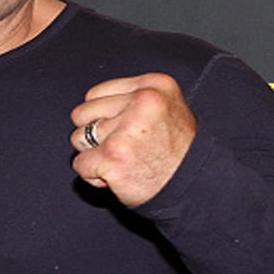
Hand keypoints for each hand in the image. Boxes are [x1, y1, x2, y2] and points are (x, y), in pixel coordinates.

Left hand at [70, 73, 196, 207]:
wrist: (194, 187)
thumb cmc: (177, 152)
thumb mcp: (166, 107)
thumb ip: (132, 98)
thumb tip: (89, 106)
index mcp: (153, 85)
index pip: (95, 94)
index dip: (103, 117)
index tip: (124, 131)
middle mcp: (141, 102)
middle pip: (82, 114)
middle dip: (94, 135)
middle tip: (123, 148)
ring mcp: (126, 130)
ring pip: (78, 138)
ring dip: (94, 155)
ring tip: (123, 161)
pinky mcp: (114, 156)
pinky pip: (80, 164)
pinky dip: (93, 175)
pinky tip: (118, 176)